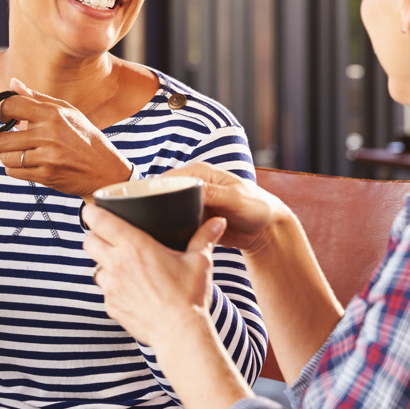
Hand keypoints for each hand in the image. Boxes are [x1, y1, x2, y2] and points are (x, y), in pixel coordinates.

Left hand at [0, 79, 133, 196]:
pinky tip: (26, 163)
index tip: (4, 116)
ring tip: (18, 152)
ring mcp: (47, 156)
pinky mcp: (46, 175)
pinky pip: (13, 172)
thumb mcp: (67, 111)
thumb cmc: (85, 138)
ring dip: (7, 155)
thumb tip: (13, 83)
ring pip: (5, 156)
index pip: (11, 105)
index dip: (2, 111)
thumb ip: (37, 98)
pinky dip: (15, 168)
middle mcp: (49, 134)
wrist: (106, 169)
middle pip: (2, 137)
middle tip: (5, 139)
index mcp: (53, 114)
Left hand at [83, 204, 226, 347]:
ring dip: (103, 264)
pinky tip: (131, 290)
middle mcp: (117, 264)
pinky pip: (105, 291)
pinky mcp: (111, 305)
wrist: (180, 333)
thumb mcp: (200, 261)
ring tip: (122, 266)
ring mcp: (111, 286)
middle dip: (95, 236)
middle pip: (89, 241)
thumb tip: (218, 221)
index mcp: (135, 246)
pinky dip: (113, 288)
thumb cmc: (189, 296)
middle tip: (109, 237)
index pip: (99, 221)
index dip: (91, 212)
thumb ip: (205, 237)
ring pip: (95, 267)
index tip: (92, 209)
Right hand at [156, 162, 290, 256]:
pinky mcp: (195, 219)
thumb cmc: (257, 207)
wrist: (266, 230)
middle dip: (156, 203)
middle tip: (145, 217)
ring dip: (163, 217)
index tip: (143, 198)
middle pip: (166, 192)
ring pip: (169, 209)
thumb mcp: (236, 198)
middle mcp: (195, 186)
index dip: (156, 186)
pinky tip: (166, 235)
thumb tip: (186, 189)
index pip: (172, 177)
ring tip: (152, 227)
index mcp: (202, 173)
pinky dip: (173, 228)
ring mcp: (194, 204)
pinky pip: (178, 223)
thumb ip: (213, 193)